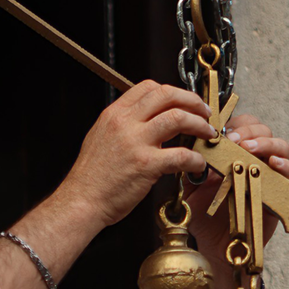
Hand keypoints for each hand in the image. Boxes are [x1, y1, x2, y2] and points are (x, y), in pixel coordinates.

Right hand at [56, 81, 215, 230]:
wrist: (81, 201)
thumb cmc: (91, 178)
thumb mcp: (101, 138)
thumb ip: (123, 127)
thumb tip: (145, 123)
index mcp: (114, 114)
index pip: (148, 87)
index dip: (172, 91)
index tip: (183, 101)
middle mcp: (125, 123)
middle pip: (167, 95)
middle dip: (192, 100)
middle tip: (204, 112)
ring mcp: (136, 142)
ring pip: (178, 118)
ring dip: (199, 124)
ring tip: (207, 134)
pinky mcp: (147, 165)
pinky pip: (181, 155)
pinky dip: (195, 159)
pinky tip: (197, 164)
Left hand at [186, 113, 288, 266]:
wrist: (212, 245)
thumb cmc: (205, 217)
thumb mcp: (192, 186)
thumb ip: (193, 165)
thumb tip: (194, 143)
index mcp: (237, 154)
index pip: (246, 126)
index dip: (238, 124)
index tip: (224, 131)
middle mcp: (256, 161)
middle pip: (265, 131)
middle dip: (250, 132)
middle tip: (235, 140)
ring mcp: (271, 176)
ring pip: (282, 148)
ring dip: (267, 144)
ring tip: (249, 149)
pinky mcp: (282, 194)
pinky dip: (287, 166)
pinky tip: (273, 164)